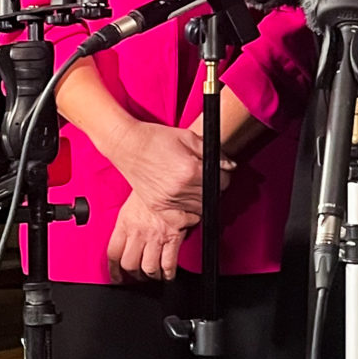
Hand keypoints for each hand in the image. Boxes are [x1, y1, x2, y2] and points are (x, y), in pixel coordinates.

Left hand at [106, 191, 196, 281]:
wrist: (171, 179)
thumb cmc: (153, 185)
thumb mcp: (133, 200)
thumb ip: (129, 216)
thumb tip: (129, 224)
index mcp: (125, 222)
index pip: (113, 253)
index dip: (113, 269)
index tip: (116, 275)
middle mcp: (138, 232)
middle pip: (130, 264)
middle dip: (134, 274)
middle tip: (137, 276)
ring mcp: (155, 237)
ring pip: (148, 267)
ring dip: (151, 275)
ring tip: (154, 276)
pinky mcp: (172, 238)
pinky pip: (168, 263)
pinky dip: (168, 273)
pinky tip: (169, 275)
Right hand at [108, 121, 234, 220]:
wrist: (127, 144)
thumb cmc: (156, 138)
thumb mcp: (188, 137)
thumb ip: (213, 152)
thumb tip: (230, 166)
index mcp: (190, 169)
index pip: (222, 181)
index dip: (222, 174)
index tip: (217, 170)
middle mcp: (180, 188)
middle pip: (212, 196)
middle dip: (213, 186)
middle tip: (202, 177)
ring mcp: (168, 200)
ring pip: (200, 209)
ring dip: (201, 199)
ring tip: (192, 186)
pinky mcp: (158, 207)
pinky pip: (182, 221)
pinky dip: (189, 215)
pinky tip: (186, 202)